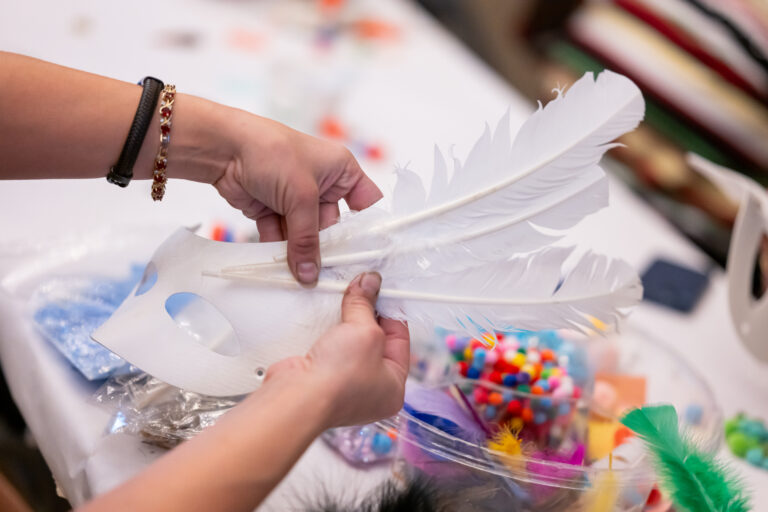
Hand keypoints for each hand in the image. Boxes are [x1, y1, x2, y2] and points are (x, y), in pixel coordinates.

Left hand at [212, 114, 381, 284]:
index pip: (367, 202)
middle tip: (332, 278)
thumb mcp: (300, 197)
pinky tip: (282, 271)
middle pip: (334, 226)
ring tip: (305, 280)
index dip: (370, 228)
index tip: (369, 257)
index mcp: (341, 170)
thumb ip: (307, 239)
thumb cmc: (273, 153)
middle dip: (329, 250)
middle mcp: (323, 184)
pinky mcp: (273, 210)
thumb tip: (309, 274)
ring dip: (302, 254)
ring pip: (306, 235)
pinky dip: (280, 251)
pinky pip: (282, 237)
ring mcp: (297, 199)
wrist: (223, 147)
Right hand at [266, 272, 408, 427]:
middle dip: (365, 315)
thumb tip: (370, 283)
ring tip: (342, 301)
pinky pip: (329, 349)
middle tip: (360, 291)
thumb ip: (366, 304)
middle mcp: (371, 391)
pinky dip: (326, 333)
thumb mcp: (364, 331)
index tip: (380, 289)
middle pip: (374, 340)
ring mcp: (344, 387)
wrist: (296, 397)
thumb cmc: (339, 378)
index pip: (400, 339)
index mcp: (394, 386)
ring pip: (349, 343)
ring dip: (344, 322)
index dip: (391, 311)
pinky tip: (323, 317)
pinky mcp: (320, 379)